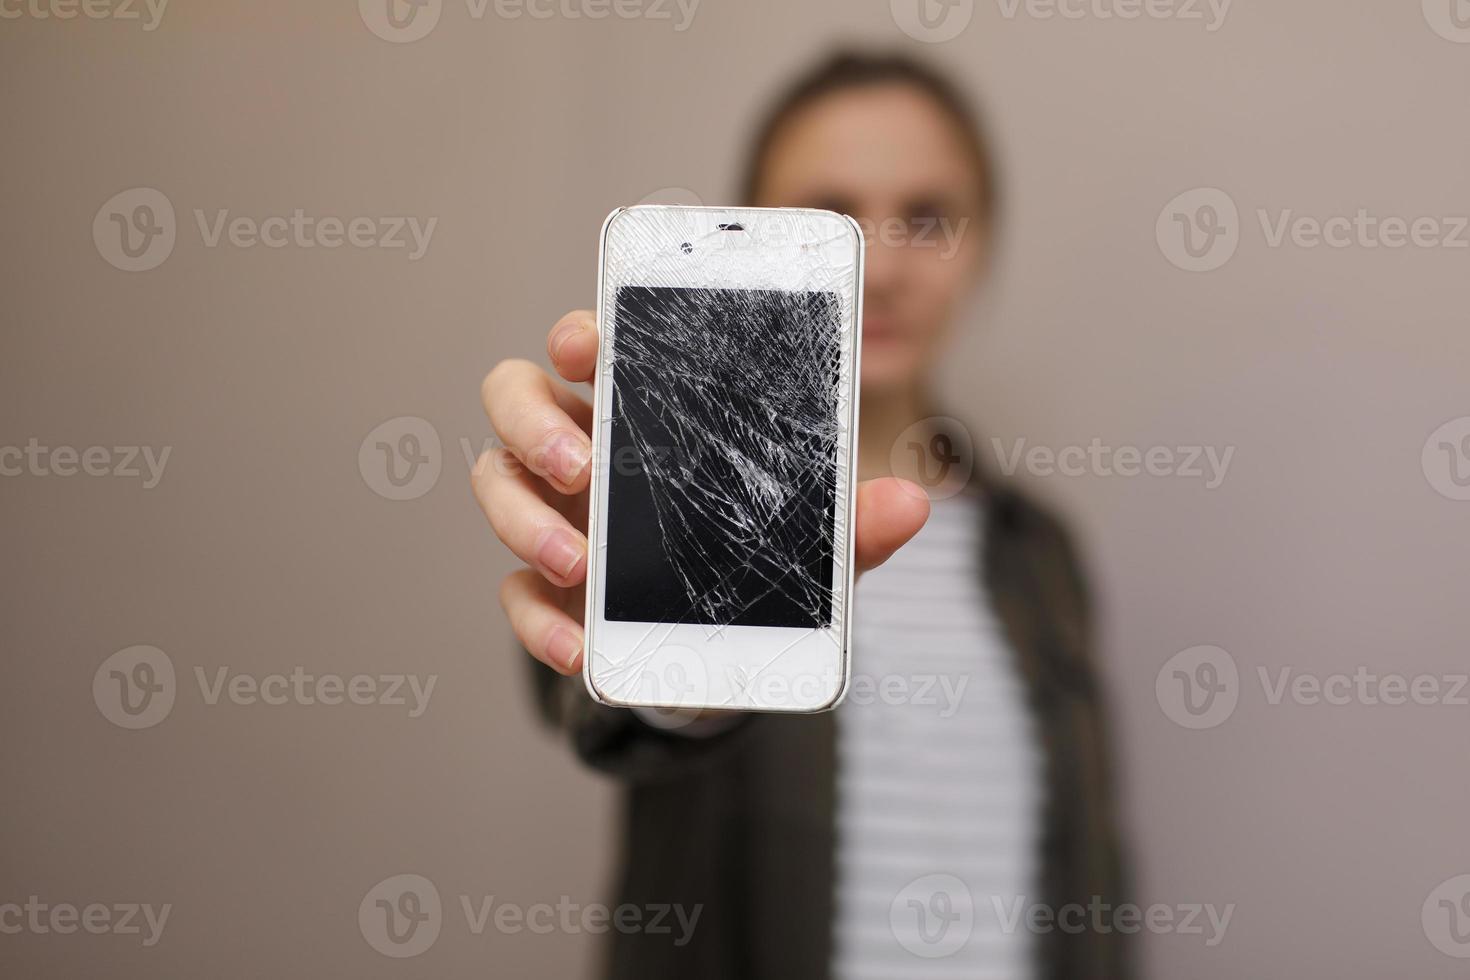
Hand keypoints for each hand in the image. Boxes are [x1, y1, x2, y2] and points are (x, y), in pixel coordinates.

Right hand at [473, 310, 930, 675]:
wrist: (721, 655)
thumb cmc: (752, 562)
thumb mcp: (806, 545)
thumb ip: (847, 525)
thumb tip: (910, 505)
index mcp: (640, 411)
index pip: (592, 346)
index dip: (579, 333)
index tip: (587, 341)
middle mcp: (582, 449)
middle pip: (515, 397)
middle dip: (532, 421)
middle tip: (579, 462)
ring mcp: (553, 515)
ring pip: (494, 483)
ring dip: (523, 518)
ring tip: (579, 561)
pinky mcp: (544, 589)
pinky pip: (513, 592)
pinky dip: (538, 622)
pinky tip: (578, 645)